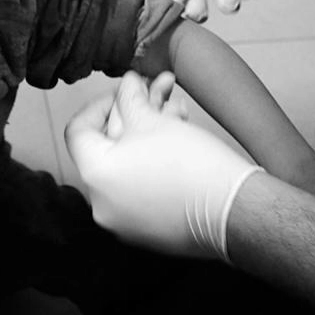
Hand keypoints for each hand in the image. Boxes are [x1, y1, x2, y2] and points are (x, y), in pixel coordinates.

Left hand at [64, 71, 262, 259]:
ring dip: (149, 132)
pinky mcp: (148, 229)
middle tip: (155, 91)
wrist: (236, 211)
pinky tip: (177, 136)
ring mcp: (124, 219)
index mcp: (95, 175)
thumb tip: (126, 85)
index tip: (124, 92)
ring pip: (129, 164)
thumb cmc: (194, 167)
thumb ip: (130, 99)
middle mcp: (102, 203)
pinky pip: (141, 187)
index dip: (101, 103)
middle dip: (135, 113)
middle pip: (108, 146)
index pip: (79, 130)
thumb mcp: (154, 121)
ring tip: (175, 110)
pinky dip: (153, 161)